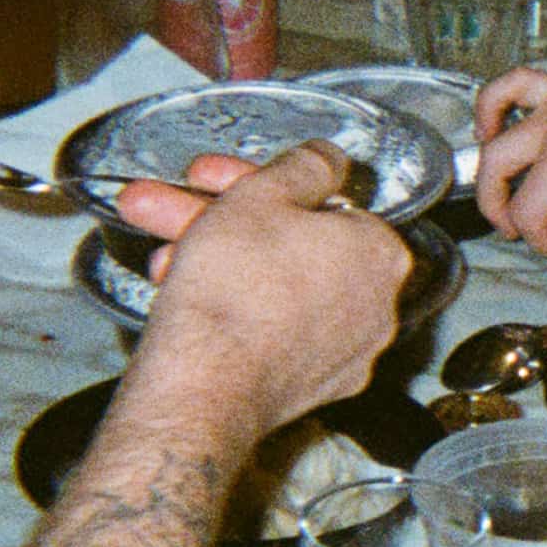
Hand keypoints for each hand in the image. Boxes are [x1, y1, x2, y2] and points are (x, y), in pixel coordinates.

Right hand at [112, 144, 406, 429]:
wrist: (206, 384)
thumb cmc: (236, 290)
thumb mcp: (263, 196)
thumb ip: (302, 167)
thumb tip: (326, 158)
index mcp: (381, 253)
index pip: (324, 204)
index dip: (262, 189)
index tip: (220, 185)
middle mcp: (378, 307)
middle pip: (293, 248)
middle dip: (224, 224)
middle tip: (176, 212)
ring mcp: (348, 353)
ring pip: (277, 290)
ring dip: (218, 265)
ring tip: (165, 258)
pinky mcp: (313, 388)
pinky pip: (275, 333)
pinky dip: (236, 312)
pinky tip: (187, 298)